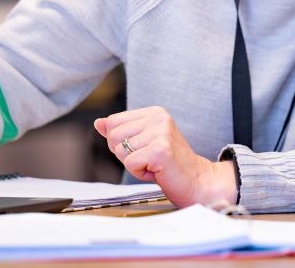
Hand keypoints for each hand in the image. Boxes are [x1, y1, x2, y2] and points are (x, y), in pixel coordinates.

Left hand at [93, 106, 236, 207]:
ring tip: (153, 164)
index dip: (120, 141)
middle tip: (148, 159)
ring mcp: (161, 133)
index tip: (142, 148)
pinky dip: (139, 172)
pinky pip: (130, 163)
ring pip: (120, 150)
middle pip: (113, 135)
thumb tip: (99, 122)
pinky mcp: (160, 150)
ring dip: (133, 164)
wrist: (196, 181)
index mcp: (154, 112)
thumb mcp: (142, 142)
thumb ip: (121, 131)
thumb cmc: (169, 164)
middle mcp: (158, 118)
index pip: (113, 121)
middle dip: (125, 153)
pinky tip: (156, 170)